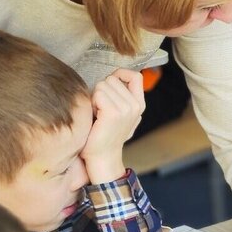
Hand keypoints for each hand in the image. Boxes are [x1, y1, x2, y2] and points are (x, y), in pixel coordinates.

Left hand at [81, 69, 145, 183]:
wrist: (102, 157)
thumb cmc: (106, 136)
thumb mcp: (121, 115)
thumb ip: (123, 98)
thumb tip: (117, 78)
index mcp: (139, 105)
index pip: (135, 76)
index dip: (121, 74)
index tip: (110, 84)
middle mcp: (135, 105)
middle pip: (112, 79)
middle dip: (102, 91)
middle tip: (101, 110)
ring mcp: (126, 109)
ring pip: (103, 85)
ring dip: (95, 97)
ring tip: (98, 114)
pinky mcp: (114, 112)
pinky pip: (98, 94)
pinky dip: (92, 103)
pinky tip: (95, 117)